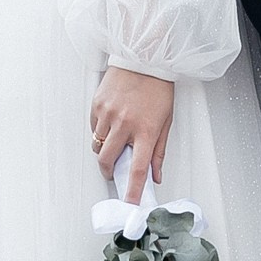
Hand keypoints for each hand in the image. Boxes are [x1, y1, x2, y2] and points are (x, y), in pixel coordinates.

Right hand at [90, 66, 173, 201]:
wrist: (144, 57)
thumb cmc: (158, 88)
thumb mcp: (166, 121)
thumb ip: (159, 151)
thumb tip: (156, 175)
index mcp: (146, 130)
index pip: (137, 168)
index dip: (132, 190)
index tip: (130, 203)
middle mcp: (125, 123)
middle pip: (108, 160)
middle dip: (109, 171)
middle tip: (114, 171)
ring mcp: (108, 113)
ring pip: (98, 145)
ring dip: (105, 149)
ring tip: (117, 138)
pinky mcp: (97, 104)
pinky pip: (94, 128)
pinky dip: (100, 131)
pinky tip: (112, 122)